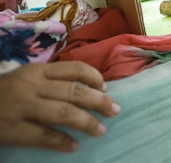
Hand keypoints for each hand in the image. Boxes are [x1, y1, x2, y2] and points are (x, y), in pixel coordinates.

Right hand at [0, 62, 120, 151]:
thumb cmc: (2, 93)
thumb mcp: (25, 78)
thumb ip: (50, 80)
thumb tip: (88, 89)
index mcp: (36, 71)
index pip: (74, 68)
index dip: (94, 77)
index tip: (106, 87)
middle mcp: (32, 86)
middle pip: (75, 91)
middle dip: (99, 101)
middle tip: (115, 110)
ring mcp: (22, 108)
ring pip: (63, 113)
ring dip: (86, 122)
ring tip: (100, 130)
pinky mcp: (12, 129)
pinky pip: (43, 136)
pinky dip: (61, 142)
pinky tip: (74, 146)